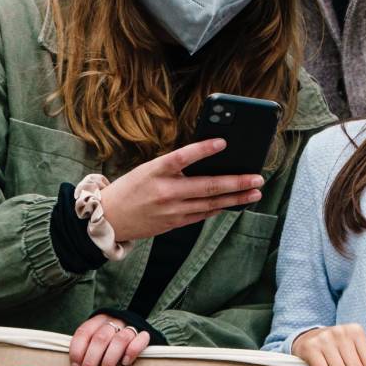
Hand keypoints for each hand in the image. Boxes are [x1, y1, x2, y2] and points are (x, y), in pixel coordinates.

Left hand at [69, 314, 150, 365]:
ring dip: (109, 361)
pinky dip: (132, 351)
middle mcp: (113, 321)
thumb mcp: (95, 339)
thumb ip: (87, 348)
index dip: (77, 351)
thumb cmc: (109, 340)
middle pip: (100, 338)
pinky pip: (141, 339)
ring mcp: (129, 326)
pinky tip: (125, 362)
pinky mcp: (143, 333)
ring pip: (120, 340)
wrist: (133, 329)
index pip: (84, 332)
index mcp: (98, 321)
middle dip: (91, 361)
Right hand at [99, 139, 263, 240]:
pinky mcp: (174, 224)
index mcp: (155, 171)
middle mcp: (165, 191)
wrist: (108, 218)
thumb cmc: (130, 188)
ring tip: (254, 192)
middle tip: (257, 177)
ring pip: (210, 203)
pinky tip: (234, 203)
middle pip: (207, 185)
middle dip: (236, 182)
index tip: (223, 142)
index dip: (203, 149)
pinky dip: (219, 208)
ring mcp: (171, 210)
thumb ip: (174, 166)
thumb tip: (207, 159)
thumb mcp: (147, 169)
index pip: (182, 157)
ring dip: (236, 198)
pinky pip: (202, 214)